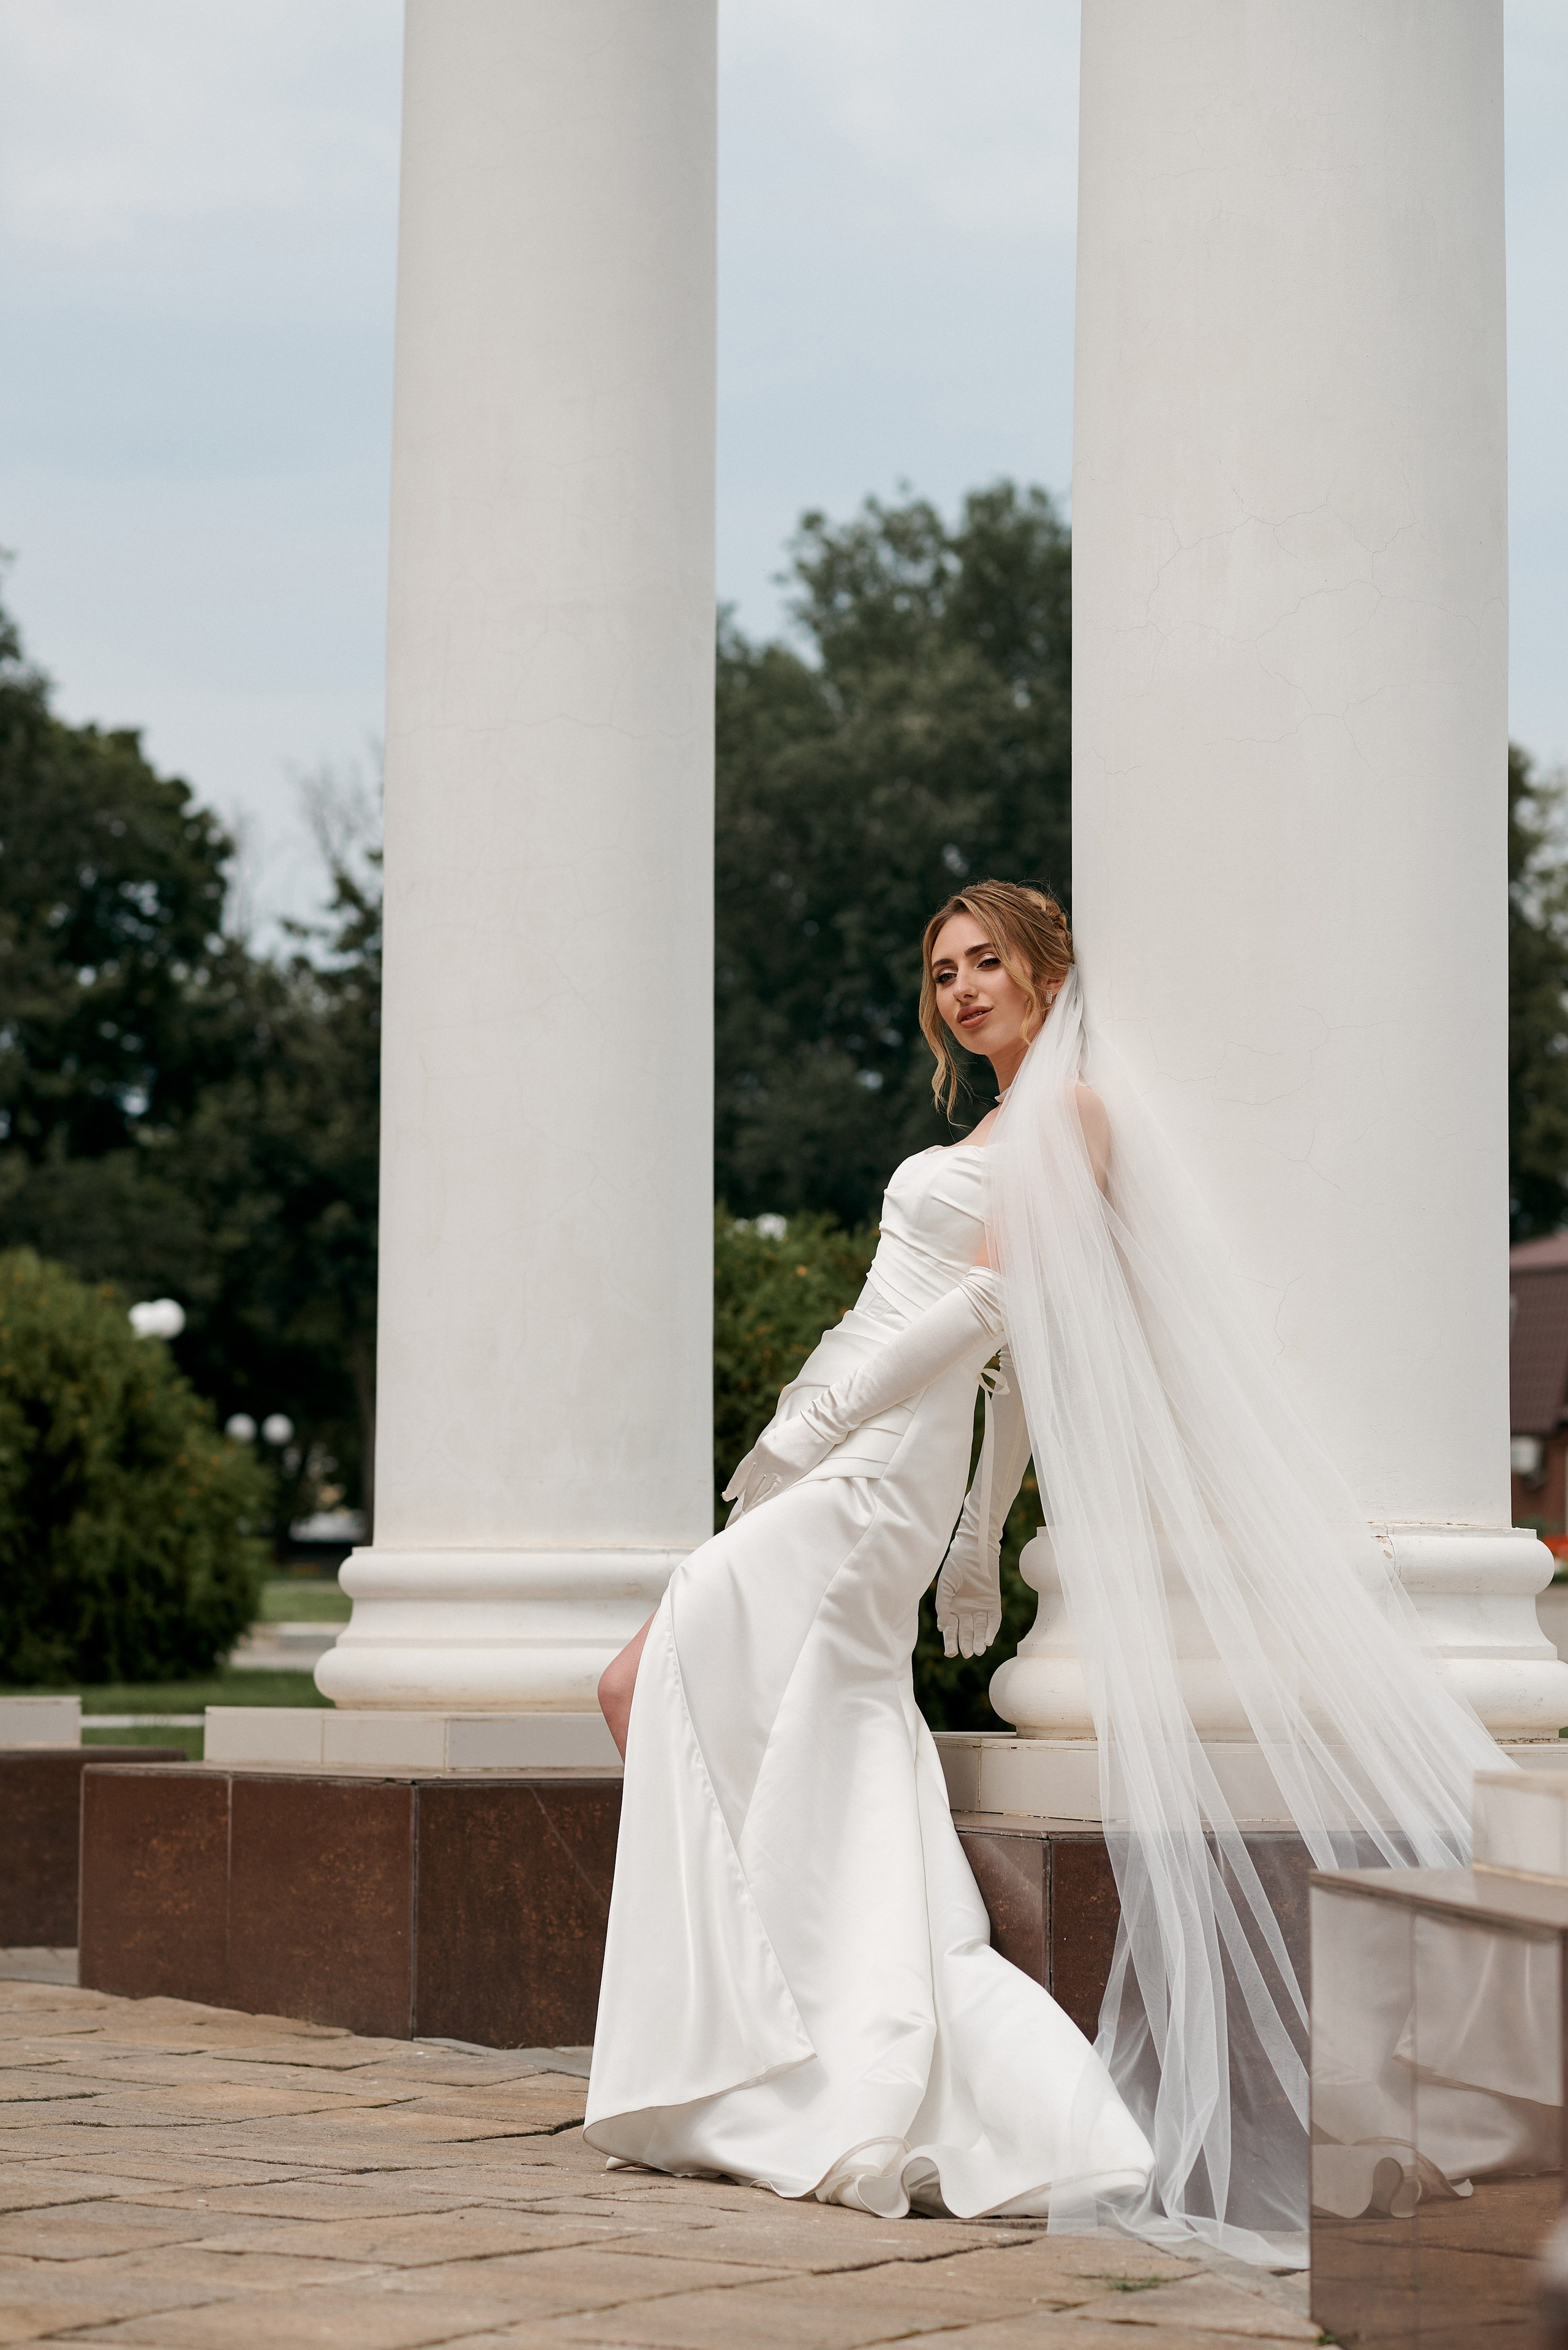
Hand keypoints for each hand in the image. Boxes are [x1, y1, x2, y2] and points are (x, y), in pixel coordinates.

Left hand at [721, 1406, 835, 1515]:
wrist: (818, 1426)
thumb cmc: (799, 1430)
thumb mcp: (775, 1436)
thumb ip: (765, 1451)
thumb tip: (758, 1466)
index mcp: (760, 1447)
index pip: (742, 1470)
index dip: (734, 1485)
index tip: (728, 1495)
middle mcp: (764, 1458)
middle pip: (751, 1483)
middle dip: (746, 1497)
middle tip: (744, 1508)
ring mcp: (776, 1467)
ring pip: (759, 1490)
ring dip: (753, 1502)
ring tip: (749, 1512)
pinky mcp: (789, 1474)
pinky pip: (772, 1493)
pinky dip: (763, 1503)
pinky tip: (758, 1510)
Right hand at [934, 1526, 1001, 1658]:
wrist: (973, 1549)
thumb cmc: (956, 1564)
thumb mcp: (945, 1585)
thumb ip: (942, 1605)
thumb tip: (942, 1628)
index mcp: (951, 1607)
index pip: (951, 1630)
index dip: (951, 1641)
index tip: (950, 1653)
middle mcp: (966, 1610)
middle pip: (966, 1632)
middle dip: (966, 1644)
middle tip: (966, 1654)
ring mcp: (980, 1607)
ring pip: (980, 1629)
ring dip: (979, 1640)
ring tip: (978, 1651)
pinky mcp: (993, 1602)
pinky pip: (993, 1620)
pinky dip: (991, 1630)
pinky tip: (989, 1640)